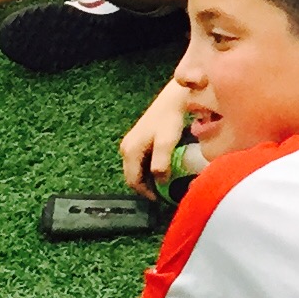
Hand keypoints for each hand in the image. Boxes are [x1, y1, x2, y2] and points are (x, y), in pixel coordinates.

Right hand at [120, 81, 193, 196]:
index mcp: (130, 151)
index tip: (161, 199)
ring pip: (136, 168)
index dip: (146, 193)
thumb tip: (159, 182)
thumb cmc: (170, 119)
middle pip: (132, 176)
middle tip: (163, 193)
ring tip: (164, 182)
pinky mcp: (137, 139)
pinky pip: (139, 161)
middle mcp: (126, 148)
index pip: (133, 181)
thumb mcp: (167, 142)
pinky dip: (148, 168)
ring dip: (147, 178)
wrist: (172, 98)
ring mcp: (130, 143)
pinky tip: (162, 168)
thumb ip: (161, 163)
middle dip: (145, 187)